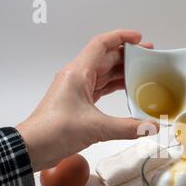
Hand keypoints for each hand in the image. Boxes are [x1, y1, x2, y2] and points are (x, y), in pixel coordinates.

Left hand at [16, 29, 158, 171]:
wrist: (33, 147)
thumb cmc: (53, 130)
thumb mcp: (96, 128)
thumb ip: (127, 127)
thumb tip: (151, 127)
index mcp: (78, 73)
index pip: (101, 45)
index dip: (121, 37)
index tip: (139, 38)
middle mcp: (77, 77)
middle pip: (106, 58)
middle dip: (128, 55)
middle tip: (148, 57)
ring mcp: (77, 89)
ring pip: (104, 73)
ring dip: (122, 72)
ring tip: (142, 72)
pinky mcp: (78, 102)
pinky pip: (100, 88)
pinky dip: (115, 87)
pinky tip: (128, 91)